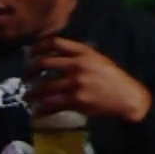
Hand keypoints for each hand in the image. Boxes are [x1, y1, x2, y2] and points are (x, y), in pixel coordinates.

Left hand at [28, 36, 151, 123]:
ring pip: (44, 86)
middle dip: (30, 70)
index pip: (54, 42)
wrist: (127, 97)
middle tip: (27, 76)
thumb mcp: (97, 59)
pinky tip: (36, 111)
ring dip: (32, 92)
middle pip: (44, 62)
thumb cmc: (112, 78)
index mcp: (83, 52)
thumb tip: (56, 54)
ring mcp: (76, 83)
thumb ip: (78, 55)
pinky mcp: (76, 101)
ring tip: (28, 96)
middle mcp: (78, 65)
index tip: (30, 53)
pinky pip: (51, 104)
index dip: (38, 47)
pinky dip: (40, 109)